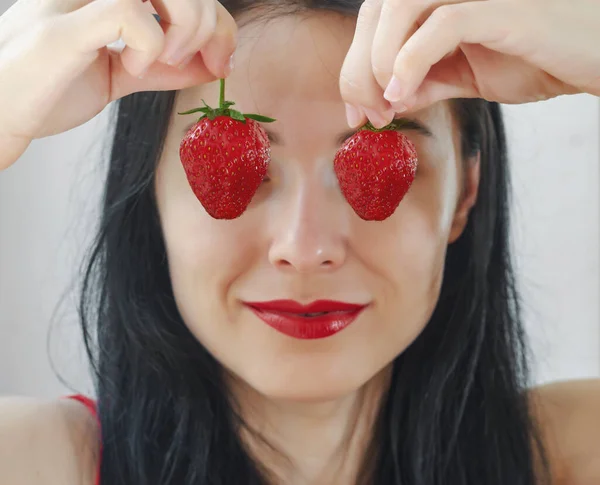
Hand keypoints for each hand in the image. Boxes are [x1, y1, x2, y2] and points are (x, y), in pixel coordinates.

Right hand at [0, 0, 236, 169]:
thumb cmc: (46, 92)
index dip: (215, 17)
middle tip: (211, 63)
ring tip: (166, 61)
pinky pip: (127, 11)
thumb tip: (208, 66)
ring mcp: (73, 3)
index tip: (220, 60)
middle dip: (212, 20)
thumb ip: (159, 69)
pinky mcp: (61, 30)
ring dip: (185, 24)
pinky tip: (133, 68)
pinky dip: (148, 43)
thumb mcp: (117, 77)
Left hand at [340, 0, 599, 127]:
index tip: (358, 112)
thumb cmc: (539, 59)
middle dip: (357, 68)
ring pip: (398, 7)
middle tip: (367, 115)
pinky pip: (442, 24)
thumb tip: (385, 101)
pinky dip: (410, 61)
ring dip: (376, 63)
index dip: (354, 65)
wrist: (597, 58)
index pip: (376, 17)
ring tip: (386, 106)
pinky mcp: (503, 7)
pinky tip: (401, 94)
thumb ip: (426, 82)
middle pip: (376, 9)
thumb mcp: (468, 76)